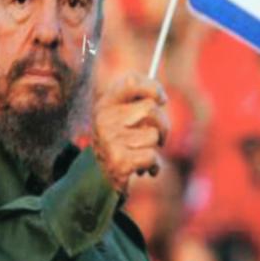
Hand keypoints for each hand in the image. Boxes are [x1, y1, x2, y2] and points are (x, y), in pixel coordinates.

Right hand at [92, 72, 168, 192]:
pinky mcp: (118, 160)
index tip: (162, 99)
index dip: (152, 87)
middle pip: (151, 108)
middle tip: (160, 137)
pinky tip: (141, 169)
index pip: (132, 81)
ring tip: (143, 153)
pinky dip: (153, 165)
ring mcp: (110, 138)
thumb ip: (136, 105)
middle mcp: (104, 117)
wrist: (96, 179)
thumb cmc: (117, 144)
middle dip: (163, 125)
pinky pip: (152, 156)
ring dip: (155, 148)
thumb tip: (161, 98)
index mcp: (105, 103)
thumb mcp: (119, 119)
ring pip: (153, 134)